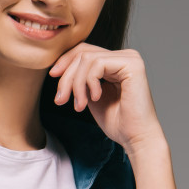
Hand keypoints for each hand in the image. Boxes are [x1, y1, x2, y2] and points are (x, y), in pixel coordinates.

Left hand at [48, 43, 165, 154]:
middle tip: (60, 100)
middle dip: (67, 77)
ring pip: (87, 59)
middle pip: (83, 53)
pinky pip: (97, 64)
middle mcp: (124, 56)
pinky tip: (95, 98)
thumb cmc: (116, 122)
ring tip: (79, 105)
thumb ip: (80, 80)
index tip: (53, 77)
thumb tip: (57, 69)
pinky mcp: (132, 64)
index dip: (65, 62)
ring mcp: (130, 58)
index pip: (84, 51)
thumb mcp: (90, 96)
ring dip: (76, 84)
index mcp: (115, 62)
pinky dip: (89, 82)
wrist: (135, 137)